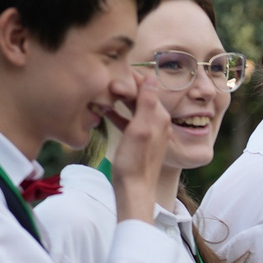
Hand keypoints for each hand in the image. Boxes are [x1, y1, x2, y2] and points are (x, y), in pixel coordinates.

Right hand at [103, 69, 170, 223]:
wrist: (134, 191)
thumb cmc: (135, 162)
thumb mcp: (140, 129)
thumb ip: (147, 103)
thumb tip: (150, 77)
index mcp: (160, 117)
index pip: (147, 87)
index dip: (131, 78)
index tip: (112, 72)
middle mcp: (159, 123)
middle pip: (141, 96)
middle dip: (124, 87)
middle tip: (104, 82)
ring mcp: (150, 132)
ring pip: (134, 108)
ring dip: (119, 100)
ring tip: (102, 93)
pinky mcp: (140, 141)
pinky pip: (129, 121)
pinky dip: (118, 114)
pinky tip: (104, 111)